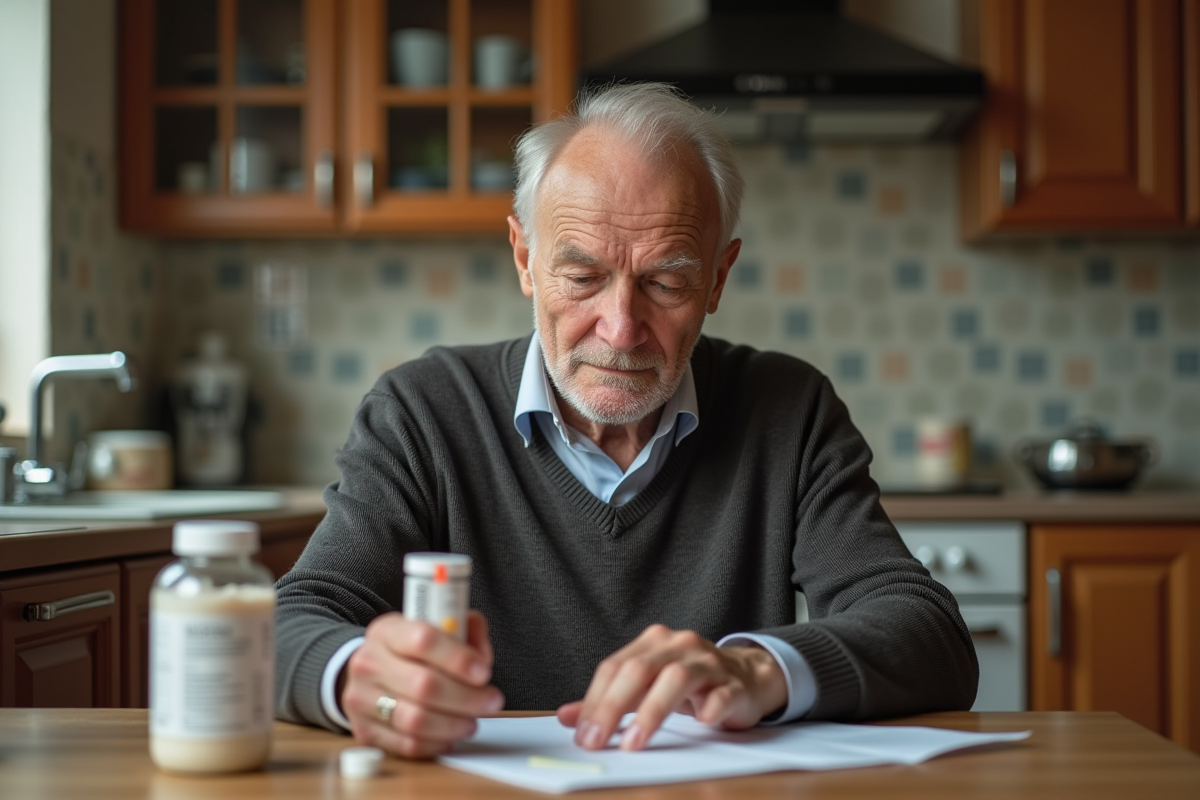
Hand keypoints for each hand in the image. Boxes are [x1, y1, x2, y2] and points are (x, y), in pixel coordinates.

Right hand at [340, 610, 504, 758]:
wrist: (368, 671)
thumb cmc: (409, 650)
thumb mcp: (434, 625)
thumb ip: (465, 629)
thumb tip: (482, 657)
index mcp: (387, 631)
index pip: (423, 640)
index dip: (458, 658)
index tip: (483, 672)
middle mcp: (369, 662)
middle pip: (424, 685)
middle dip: (467, 698)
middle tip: (491, 701)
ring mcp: (362, 699)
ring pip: (416, 720)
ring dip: (454, 725)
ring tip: (472, 721)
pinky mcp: (364, 730)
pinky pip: (407, 744)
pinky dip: (436, 744)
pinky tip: (450, 735)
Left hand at [556, 624, 787, 751]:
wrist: (746, 676)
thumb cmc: (690, 684)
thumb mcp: (646, 686)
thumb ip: (608, 700)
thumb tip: (566, 717)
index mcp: (653, 643)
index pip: (615, 667)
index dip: (595, 700)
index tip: (582, 734)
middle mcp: (679, 646)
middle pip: (640, 670)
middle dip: (614, 707)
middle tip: (598, 741)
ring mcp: (709, 663)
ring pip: (677, 679)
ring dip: (652, 712)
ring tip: (633, 742)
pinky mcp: (735, 685)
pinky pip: (722, 694)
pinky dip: (710, 707)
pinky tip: (701, 722)